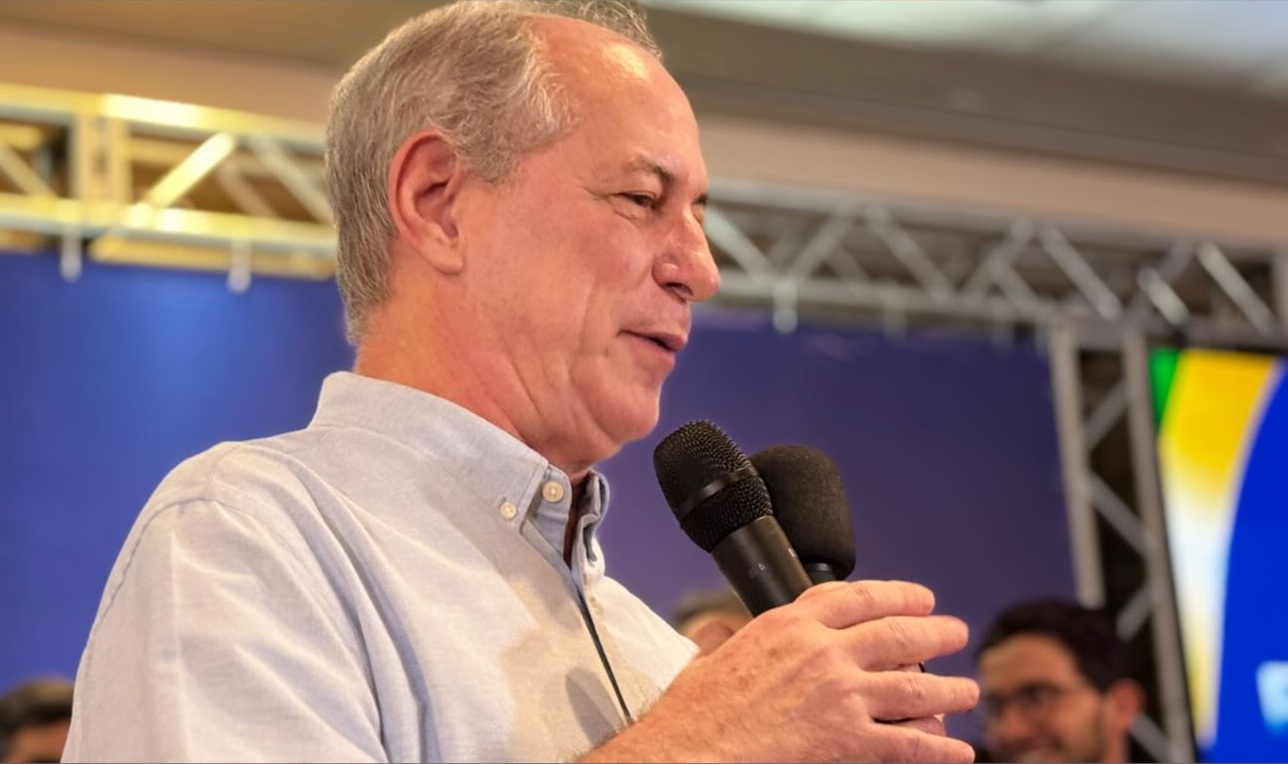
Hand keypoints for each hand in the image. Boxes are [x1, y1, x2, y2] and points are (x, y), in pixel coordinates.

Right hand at [583, 580, 977, 762]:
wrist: (691, 751)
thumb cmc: (695, 711)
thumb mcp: (709, 654)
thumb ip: (726, 637)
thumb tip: (720, 631)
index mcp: (789, 624)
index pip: (859, 597)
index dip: (899, 595)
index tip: (921, 599)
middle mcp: (822, 653)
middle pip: (897, 635)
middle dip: (935, 633)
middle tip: (956, 633)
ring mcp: (840, 697)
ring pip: (913, 687)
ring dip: (948, 689)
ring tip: (966, 689)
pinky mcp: (848, 742)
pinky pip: (908, 744)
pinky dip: (939, 747)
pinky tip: (958, 749)